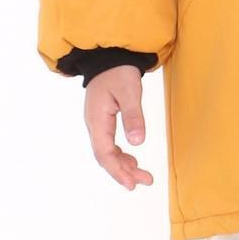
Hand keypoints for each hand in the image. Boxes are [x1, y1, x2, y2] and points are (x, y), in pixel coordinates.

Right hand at [84, 65, 154, 188]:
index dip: (118, 170)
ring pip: (107, 152)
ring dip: (123, 165)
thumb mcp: (130, 91)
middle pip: (105, 157)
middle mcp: (94, 125)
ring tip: (141, 175)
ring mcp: (97, 123)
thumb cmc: (119, 71)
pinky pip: (108, 144)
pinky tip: (132, 159)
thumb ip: (133, 115)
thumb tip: (137, 143)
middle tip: (144, 181)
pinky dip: (120, 155)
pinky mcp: (102, 120)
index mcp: (97, 120)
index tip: (132, 183)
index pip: (104, 153)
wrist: (109, 56)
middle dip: (123, 172)